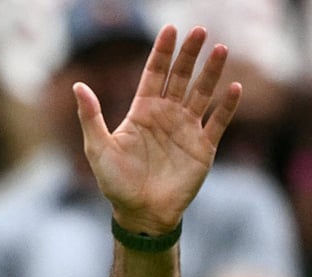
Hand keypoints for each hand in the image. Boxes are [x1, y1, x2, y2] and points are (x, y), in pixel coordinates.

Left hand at [74, 25, 241, 232]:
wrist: (140, 214)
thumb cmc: (116, 183)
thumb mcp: (98, 149)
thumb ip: (90, 117)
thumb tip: (78, 85)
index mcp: (142, 111)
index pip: (154, 74)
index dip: (162, 52)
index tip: (170, 29)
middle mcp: (166, 115)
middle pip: (181, 77)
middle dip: (189, 54)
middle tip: (199, 31)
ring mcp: (186, 130)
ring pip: (202, 93)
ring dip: (212, 72)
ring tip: (220, 49)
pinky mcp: (203, 148)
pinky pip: (217, 122)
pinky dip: (226, 106)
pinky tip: (234, 88)